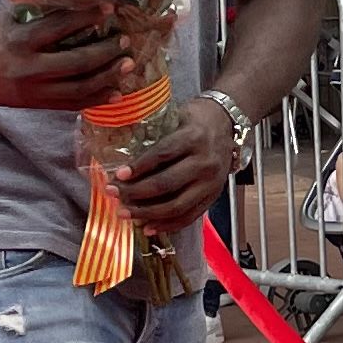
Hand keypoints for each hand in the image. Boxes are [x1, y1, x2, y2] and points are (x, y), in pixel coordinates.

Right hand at [0, 3, 140, 110]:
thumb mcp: (6, 17)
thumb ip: (38, 14)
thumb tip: (75, 3)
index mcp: (21, 40)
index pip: (62, 26)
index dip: (89, 16)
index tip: (110, 9)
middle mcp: (29, 68)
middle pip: (78, 62)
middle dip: (107, 52)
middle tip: (125, 42)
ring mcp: (32, 90)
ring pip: (79, 89)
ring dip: (107, 78)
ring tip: (127, 67)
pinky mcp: (33, 104)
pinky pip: (69, 105)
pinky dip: (94, 99)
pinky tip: (113, 93)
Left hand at [106, 98, 233, 231]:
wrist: (229, 125)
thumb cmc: (197, 119)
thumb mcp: (178, 116)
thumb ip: (156, 132)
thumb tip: (122, 151)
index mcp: (194, 138)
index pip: (162, 155)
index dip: (138, 167)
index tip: (118, 175)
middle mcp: (204, 163)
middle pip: (166, 184)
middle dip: (135, 193)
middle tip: (113, 194)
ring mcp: (211, 183)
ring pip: (176, 206)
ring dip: (147, 213)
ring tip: (125, 214)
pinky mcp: (213, 196)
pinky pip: (189, 217)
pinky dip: (167, 225)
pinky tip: (147, 227)